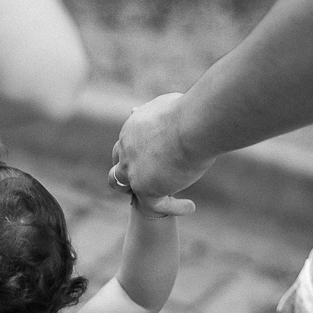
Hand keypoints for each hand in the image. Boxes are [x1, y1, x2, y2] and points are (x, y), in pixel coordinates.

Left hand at [109, 92, 210, 214]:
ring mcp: (133, 170)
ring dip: (143, 194)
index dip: (136, 154)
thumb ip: (159, 112)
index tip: (152, 160)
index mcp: (132, 129)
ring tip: (164, 199)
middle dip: (130, 176)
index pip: (127, 145)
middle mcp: (127, 150)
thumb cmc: (189, 111)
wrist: (193, 124)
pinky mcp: (145, 188)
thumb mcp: (169, 105)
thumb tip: (153, 110)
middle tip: (151, 182)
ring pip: (126, 188)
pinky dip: (173, 207)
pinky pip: (154, 206)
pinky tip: (189, 206)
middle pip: (119, 167)